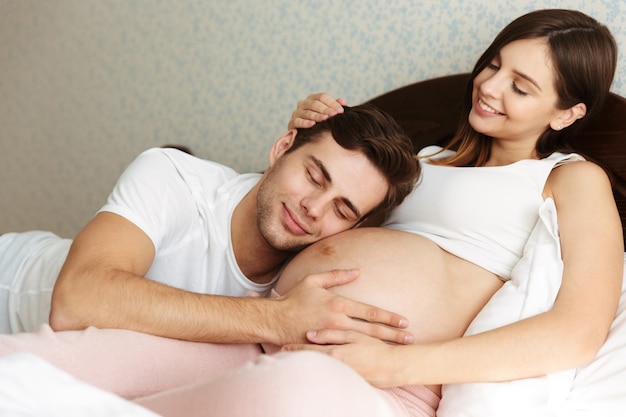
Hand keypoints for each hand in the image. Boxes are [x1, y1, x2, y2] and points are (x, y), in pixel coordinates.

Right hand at [272, 269, 413, 345]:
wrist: (274, 320)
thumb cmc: (294, 298)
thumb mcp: (314, 281)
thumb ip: (336, 275)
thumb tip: (357, 271)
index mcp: (339, 304)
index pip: (370, 312)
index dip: (389, 317)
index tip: (404, 321)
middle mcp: (338, 321)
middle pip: (372, 330)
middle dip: (393, 335)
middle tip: (410, 338)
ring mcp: (332, 337)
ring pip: (363, 343)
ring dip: (383, 346)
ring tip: (398, 350)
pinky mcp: (324, 349)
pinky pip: (346, 352)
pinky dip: (362, 356)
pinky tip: (373, 360)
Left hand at [282, 329, 403, 387]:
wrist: (393, 367)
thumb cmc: (374, 349)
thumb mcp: (353, 336)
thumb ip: (331, 334)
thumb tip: (310, 334)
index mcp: (335, 352)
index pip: (309, 350)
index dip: (295, 349)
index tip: (283, 347)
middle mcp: (334, 365)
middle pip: (310, 361)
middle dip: (296, 358)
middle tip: (282, 353)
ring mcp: (339, 374)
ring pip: (317, 369)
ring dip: (306, 365)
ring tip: (292, 362)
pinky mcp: (345, 380)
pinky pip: (327, 374)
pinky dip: (318, 371)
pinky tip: (312, 369)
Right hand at [288, 93, 347, 128]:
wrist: (307, 137)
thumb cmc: (321, 123)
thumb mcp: (329, 115)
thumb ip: (335, 107)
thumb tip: (342, 101)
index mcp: (312, 98)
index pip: (322, 97)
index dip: (332, 103)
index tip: (340, 111)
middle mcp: (303, 103)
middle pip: (314, 103)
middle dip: (325, 109)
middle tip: (334, 114)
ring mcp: (296, 112)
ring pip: (307, 112)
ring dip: (317, 115)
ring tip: (325, 119)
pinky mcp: (292, 123)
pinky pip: (298, 121)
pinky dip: (305, 123)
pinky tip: (312, 124)